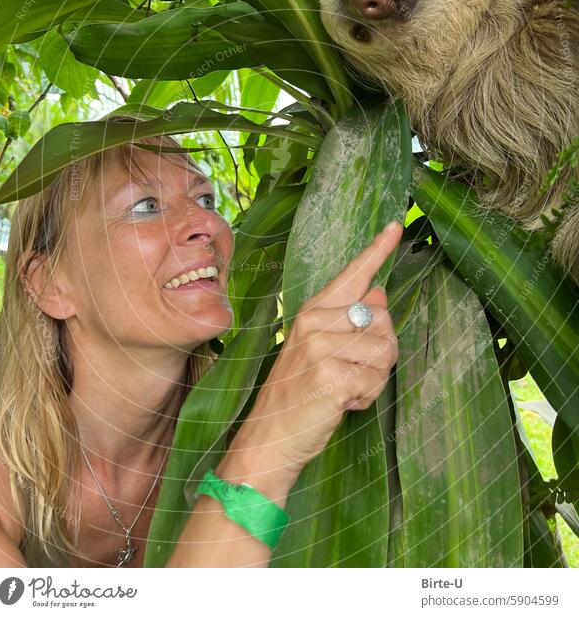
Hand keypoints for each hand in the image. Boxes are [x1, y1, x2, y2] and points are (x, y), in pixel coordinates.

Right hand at [224, 221, 402, 490]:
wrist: (268, 437)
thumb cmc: (296, 394)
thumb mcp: (318, 349)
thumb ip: (347, 321)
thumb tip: (379, 294)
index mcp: (313, 310)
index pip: (352, 275)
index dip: (377, 250)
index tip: (396, 227)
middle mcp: (316, 321)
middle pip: (384, 320)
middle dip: (380, 352)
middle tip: (351, 373)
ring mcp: (322, 347)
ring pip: (386, 351)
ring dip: (375, 378)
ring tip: (345, 390)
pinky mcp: (332, 375)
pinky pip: (377, 380)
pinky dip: (367, 398)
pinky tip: (342, 404)